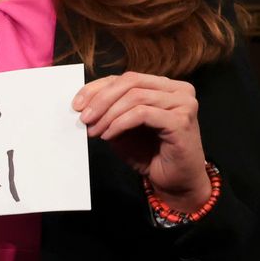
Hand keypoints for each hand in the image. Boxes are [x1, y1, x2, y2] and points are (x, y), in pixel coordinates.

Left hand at [73, 73, 208, 205]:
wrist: (175, 182)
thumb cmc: (151, 154)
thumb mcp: (122, 127)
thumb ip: (109, 111)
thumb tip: (83, 103)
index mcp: (164, 86)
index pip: (125, 78)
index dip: (97, 88)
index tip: (77, 105)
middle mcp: (178, 90)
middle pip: (130, 82)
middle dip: (101, 99)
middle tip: (84, 118)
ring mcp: (183, 103)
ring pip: (135, 97)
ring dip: (108, 114)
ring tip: (95, 131)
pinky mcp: (181, 121)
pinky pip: (142, 114)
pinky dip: (120, 123)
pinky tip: (109, 136)